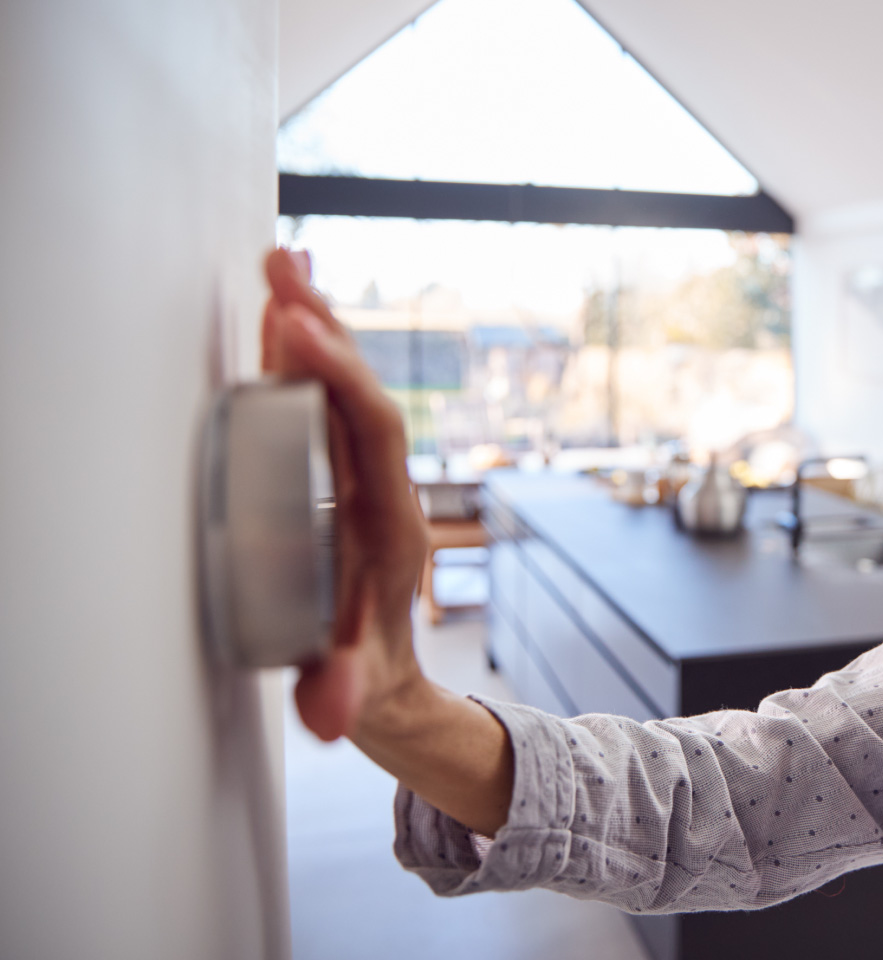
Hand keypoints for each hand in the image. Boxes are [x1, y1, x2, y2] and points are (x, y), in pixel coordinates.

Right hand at [261, 249, 429, 742]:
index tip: (302, 334)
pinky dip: (303, 360)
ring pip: (343, 391)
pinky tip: (283, 317)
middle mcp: (383, 491)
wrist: (394, 689)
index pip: (372, 435)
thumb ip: (340, 693)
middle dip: (324, 328)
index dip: (340, 382)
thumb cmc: (367, 682)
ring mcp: (364, 484)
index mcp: (389, 523)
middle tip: (284, 263)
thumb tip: (331, 716)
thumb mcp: (351, 689)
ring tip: (282, 263)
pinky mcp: (341, 482)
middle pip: (360, 393)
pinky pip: (325, 407)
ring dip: (313, 328)